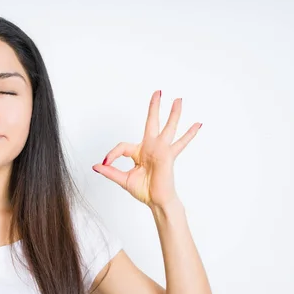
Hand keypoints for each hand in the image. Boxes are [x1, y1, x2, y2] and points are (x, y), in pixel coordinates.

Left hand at [92, 90, 201, 208]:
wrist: (156, 201)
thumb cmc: (144, 190)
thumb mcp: (122, 179)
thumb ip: (110, 171)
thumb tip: (96, 166)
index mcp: (138, 152)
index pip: (122, 146)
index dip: (111, 154)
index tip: (105, 163)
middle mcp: (151, 147)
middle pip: (151, 122)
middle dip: (154, 107)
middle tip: (157, 92)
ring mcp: (161, 150)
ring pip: (168, 128)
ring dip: (173, 114)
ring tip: (178, 99)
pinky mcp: (168, 156)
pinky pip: (181, 143)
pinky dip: (189, 134)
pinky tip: (198, 124)